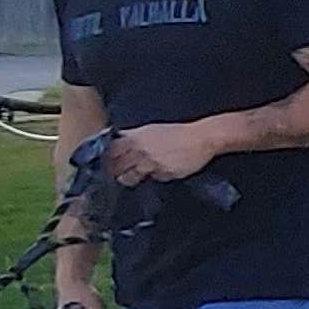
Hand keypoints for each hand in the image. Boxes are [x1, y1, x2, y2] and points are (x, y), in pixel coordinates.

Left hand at [101, 121, 223, 184]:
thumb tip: (119, 141)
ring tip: (137, 175)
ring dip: (130, 178)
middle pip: (116, 166)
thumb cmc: (178, 132)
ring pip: (130, 177)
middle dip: (115, 171)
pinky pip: (152, 179)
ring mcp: (151, 163)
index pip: (111, 151)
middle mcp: (140, 151)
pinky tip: (160, 171)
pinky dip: (153, 177)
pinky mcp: (163, 174)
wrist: (201, 138)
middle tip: (117, 174)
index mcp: (135, 138)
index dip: (107, 159)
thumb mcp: (152, 129)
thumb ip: (134, 137)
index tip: (106, 163)